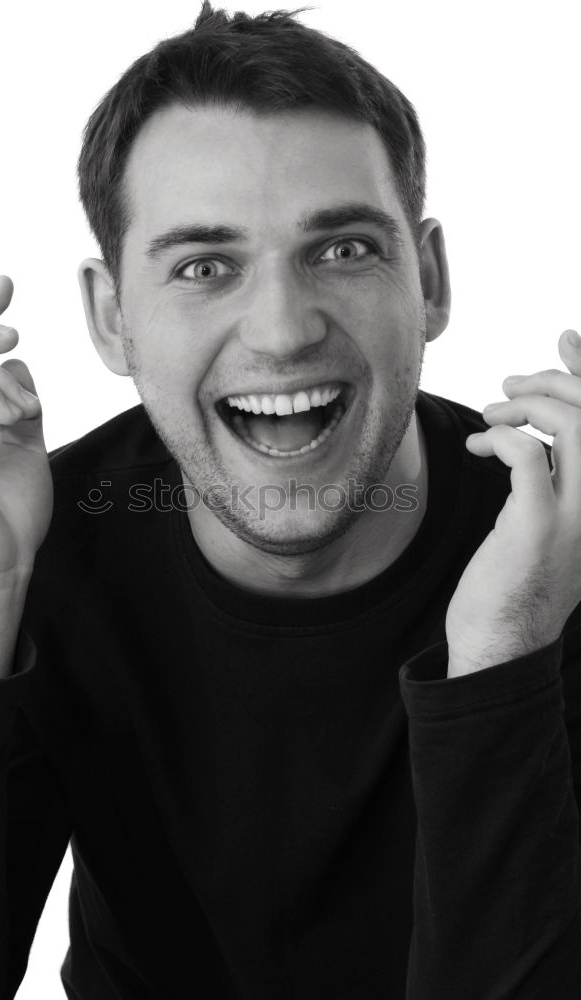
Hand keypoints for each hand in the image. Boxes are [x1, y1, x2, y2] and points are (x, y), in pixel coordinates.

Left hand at [445, 329, 580, 677]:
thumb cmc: (520, 574)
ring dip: (527, 405)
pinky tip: (478, 448)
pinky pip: (529, 456)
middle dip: (552, 382)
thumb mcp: (548, 514)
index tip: (565, 337)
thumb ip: (557, 468)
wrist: (503, 640)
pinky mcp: (540, 526)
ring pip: (576, 425)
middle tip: (509, 385)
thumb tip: (537, 416)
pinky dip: (501, 439)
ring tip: (493, 415)